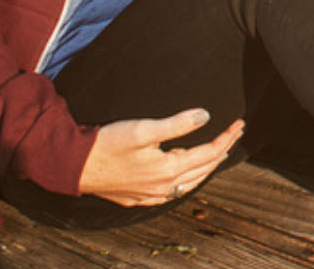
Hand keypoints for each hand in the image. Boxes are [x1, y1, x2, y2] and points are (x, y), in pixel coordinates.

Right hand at [78, 108, 243, 206]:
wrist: (72, 166)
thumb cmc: (106, 144)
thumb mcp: (144, 129)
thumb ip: (177, 123)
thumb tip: (206, 116)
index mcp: (169, 170)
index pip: (209, 153)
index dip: (227, 137)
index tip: (240, 123)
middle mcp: (164, 188)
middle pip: (204, 169)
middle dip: (222, 150)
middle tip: (235, 133)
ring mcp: (150, 196)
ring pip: (190, 183)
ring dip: (207, 167)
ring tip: (219, 152)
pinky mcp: (138, 198)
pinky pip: (173, 191)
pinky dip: (187, 180)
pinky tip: (186, 175)